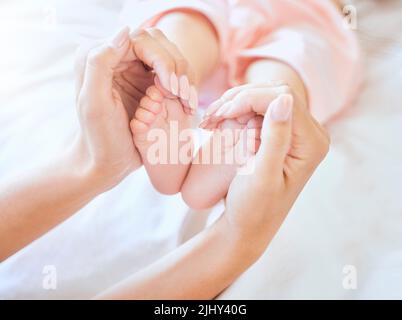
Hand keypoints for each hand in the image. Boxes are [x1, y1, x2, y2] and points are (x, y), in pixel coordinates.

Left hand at [74, 27, 196, 189]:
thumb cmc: (100, 138)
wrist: (107, 161)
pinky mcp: (144, 81)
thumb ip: (100, 63)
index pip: (141, 40)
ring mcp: (131, 68)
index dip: (162, 60)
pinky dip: (183, 84)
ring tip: (187, 102)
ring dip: (183, 77)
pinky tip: (187, 102)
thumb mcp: (94, 103)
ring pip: (168, 56)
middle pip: (158, 44)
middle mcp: (115, 57)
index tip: (172, 87)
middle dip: (175, 68)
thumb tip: (126, 31)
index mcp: (98, 57)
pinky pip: (171, 71)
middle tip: (183, 96)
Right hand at [223, 91, 329, 254]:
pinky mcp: (280, 134)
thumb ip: (275, 137)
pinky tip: (219, 121)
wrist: (247, 225)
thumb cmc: (254, 207)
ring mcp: (295, 132)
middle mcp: (309, 133)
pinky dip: (236, 111)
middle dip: (240, 100)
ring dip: (235, 104)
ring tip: (210, 120)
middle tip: (211, 117)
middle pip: (274, 93)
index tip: (221, 114)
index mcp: (312, 143)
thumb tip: (284, 98)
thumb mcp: (262, 174)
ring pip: (264, 97)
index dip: (250, 99)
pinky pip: (258, 109)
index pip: (283, 99)